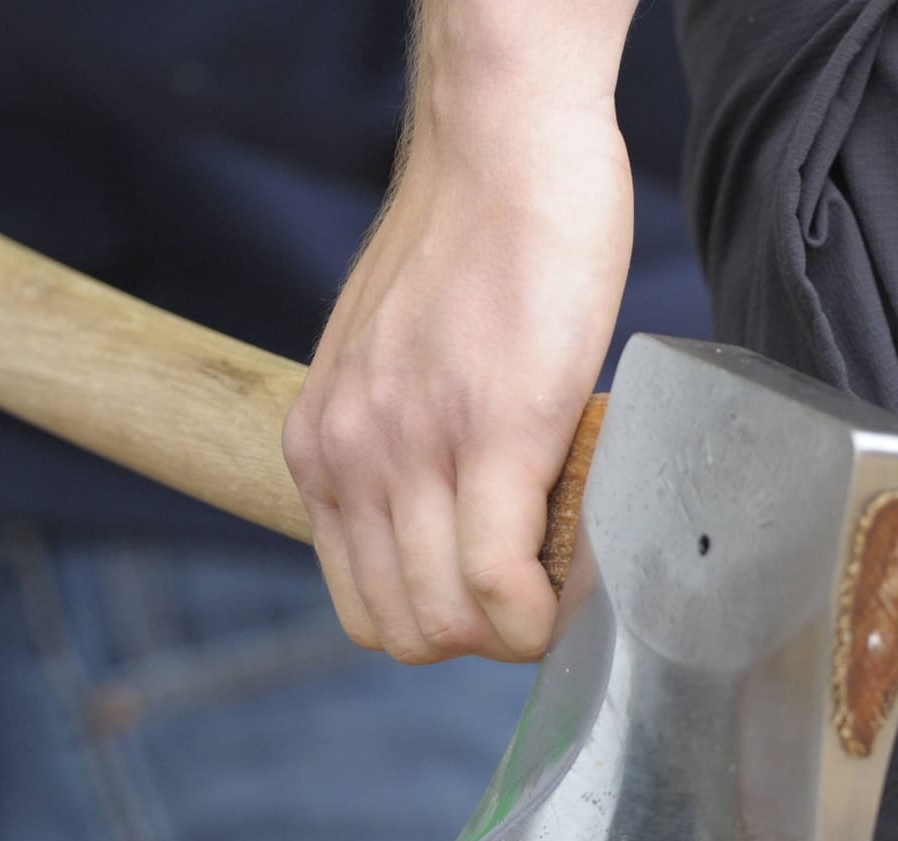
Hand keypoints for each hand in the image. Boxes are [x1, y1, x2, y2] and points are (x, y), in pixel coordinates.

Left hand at [282, 78, 633, 664]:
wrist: (506, 144)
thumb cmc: (475, 246)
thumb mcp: (396, 365)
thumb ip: (405, 448)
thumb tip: (462, 528)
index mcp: (320, 446)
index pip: (364, 608)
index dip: (445, 626)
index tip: (506, 599)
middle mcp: (346, 456)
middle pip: (404, 632)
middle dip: (482, 640)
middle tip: (545, 593)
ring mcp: (412, 448)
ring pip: (448, 624)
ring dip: (516, 630)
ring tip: (567, 578)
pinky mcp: (495, 431)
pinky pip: (499, 577)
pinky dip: (543, 610)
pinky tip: (577, 581)